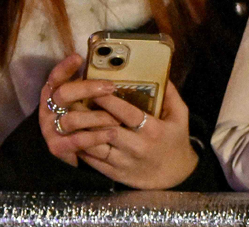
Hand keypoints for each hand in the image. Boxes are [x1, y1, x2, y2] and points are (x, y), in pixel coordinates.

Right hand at [38, 54, 118, 166]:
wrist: (67, 154)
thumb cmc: (78, 122)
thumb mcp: (77, 103)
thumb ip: (84, 90)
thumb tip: (106, 67)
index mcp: (51, 96)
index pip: (54, 78)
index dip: (64, 67)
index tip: (78, 58)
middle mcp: (47, 111)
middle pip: (63, 94)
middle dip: (88, 88)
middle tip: (111, 87)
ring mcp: (50, 130)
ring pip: (72, 119)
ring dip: (97, 117)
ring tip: (117, 118)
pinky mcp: (57, 147)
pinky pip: (78, 140)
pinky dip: (96, 136)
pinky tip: (112, 133)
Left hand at [77, 82, 200, 189]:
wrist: (175, 176)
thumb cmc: (175, 140)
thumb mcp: (180, 115)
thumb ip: (170, 94)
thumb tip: (160, 72)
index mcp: (153, 130)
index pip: (127, 113)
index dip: (108, 101)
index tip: (93, 87)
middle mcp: (137, 147)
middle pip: (107, 130)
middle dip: (88, 115)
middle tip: (72, 99)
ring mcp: (124, 162)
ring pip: (96, 146)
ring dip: (80, 132)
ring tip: (68, 116)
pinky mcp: (115, 174)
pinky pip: (93, 162)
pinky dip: (81, 148)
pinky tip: (72, 136)